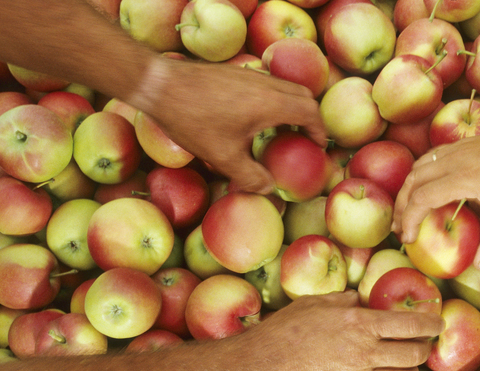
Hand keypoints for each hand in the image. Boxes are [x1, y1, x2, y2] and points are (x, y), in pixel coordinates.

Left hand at [138, 56, 326, 194]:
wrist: (160, 85)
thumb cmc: (193, 121)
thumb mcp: (222, 157)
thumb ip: (250, 176)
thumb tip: (268, 189)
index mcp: (271, 103)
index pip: (310, 112)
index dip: (319, 130)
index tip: (317, 146)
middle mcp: (266, 84)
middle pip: (303, 95)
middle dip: (310, 117)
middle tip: (304, 139)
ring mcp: (250, 74)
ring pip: (285, 86)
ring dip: (292, 107)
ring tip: (282, 131)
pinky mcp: (236, 72)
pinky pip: (268, 83)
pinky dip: (275, 99)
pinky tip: (255, 118)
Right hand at [245, 291, 443, 370]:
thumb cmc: (282, 332)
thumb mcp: (313, 304)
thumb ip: (343, 300)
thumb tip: (361, 298)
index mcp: (359, 323)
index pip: (410, 324)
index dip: (431, 324)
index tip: (439, 324)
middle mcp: (364, 352)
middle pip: (413, 354)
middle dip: (422, 350)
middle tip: (421, 348)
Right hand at [393, 119, 479, 269]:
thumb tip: (478, 266)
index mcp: (467, 178)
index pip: (423, 198)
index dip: (409, 219)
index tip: (407, 238)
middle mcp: (457, 159)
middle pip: (413, 181)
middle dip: (401, 206)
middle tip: (399, 228)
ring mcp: (457, 148)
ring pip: (418, 166)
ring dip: (407, 189)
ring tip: (405, 211)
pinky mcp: (462, 144)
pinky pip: (430, 158)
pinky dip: (420, 175)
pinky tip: (422, 189)